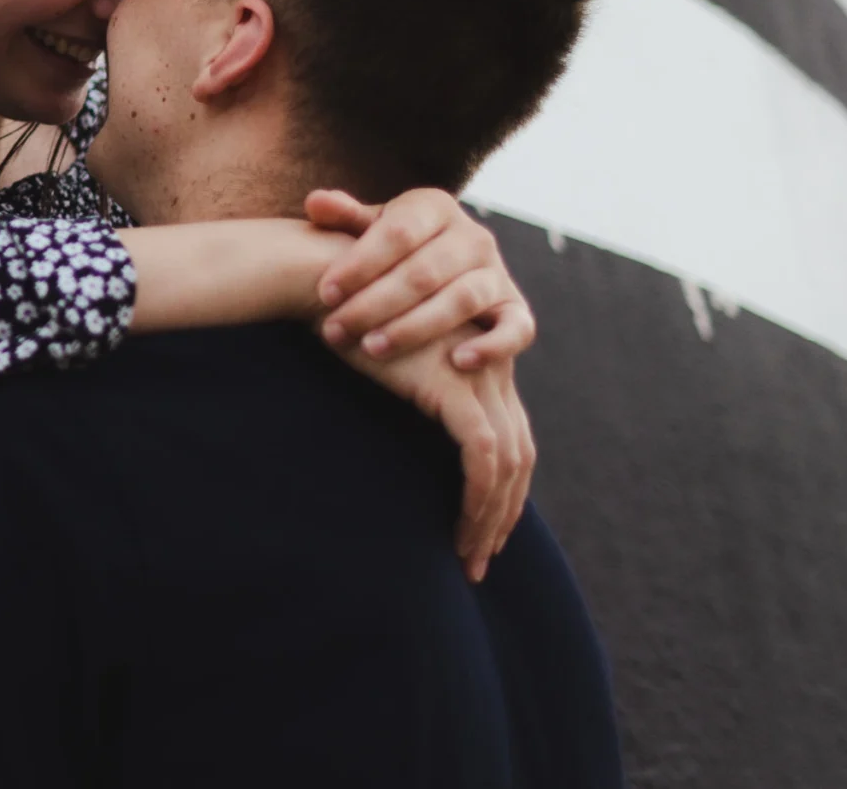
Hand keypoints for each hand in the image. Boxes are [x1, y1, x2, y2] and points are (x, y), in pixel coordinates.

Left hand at [307, 189, 533, 370]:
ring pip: (462, 300)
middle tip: (337, 329)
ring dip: (415, 328)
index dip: (360, 264)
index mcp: (434, 207)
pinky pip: (518, 328)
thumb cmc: (390, 248)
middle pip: (424, 272)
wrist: (441, 267)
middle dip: (375, 304)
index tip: (325, 293)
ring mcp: (497, 272)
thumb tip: (315, 202)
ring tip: (372, 348)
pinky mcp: (514, 308)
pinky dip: (494, 345)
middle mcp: (473, 236)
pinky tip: (457, 362)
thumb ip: (344, 217)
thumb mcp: (369, 227)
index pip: (398, 233)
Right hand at [331, 328, 535, 580]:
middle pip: (519, 457)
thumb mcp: (388, 363)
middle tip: (479, 559)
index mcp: (480, 363)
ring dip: (490, 518)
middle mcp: (491, 369)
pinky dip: (478, 499)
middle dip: (503, 513)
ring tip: (467, 556)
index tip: (481, 529)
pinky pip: (483, 457)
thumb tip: (401, 442)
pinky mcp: (457, 387)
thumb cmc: (343, 323)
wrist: (327, 288)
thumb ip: (410, 390)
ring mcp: (479, 376)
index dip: (503, 490)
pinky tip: (460, 530)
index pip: (511, 439)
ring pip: (507, 465)